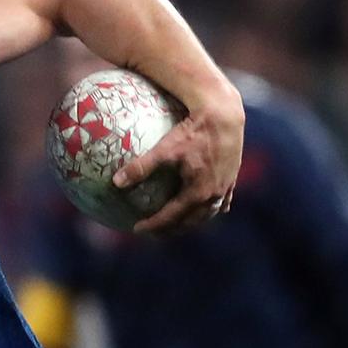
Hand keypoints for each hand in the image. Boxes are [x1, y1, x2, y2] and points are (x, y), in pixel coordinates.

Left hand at [119, 82, 244, 236]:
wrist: (224, 115)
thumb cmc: (193, 131)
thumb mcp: (164, 148)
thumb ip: (140, 167)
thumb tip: (116, 182)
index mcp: (197, 193)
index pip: (171, 217)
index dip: (153, 225)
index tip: (136, 229)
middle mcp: (214, 195)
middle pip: (190, 221)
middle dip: (171, 229)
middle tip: (153, 231)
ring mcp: (225, 188)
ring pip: (207, 214)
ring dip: (190, 221)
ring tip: (175, 223)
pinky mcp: (232, 178)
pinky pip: (222, 202)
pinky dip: (209, 209)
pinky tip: (202, 208)